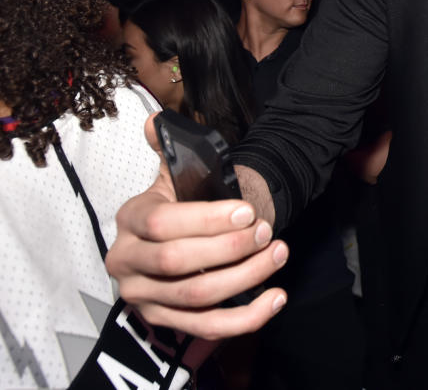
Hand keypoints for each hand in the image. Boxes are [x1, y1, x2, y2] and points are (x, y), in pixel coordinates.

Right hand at [104, 113, 289, 339]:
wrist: (187, 234)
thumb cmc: (187, 202)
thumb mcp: (176, 173)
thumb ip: (168, 148)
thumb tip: (154, 121)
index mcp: (130, 220)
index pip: (162, 223)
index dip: (207, 219)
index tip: (248, 212)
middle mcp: (127, 262)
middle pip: (178, 262)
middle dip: (229, 248)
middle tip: (267, 232)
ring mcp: (145, 297)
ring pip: (197, 296)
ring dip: (246, 276)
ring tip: (279, 253)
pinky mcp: (167, 322)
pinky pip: (208, 327)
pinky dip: (247, 317)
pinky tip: (276, 297)